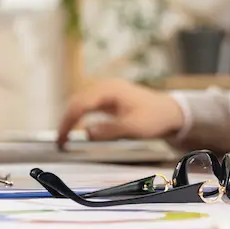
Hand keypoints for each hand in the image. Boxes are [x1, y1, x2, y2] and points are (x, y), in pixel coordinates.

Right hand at [56, 79, 183, 145]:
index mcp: (110, 90)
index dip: (68, 122)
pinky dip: (79, 115)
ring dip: (71, 117)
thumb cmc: (154, 117)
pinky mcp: (109, 97)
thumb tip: (86, 133)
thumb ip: (109, 130)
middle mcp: (105, 87)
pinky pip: (88, 104)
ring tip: (65, 136)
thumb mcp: (133, 127)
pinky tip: (77, 127)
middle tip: (60, 141)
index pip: (80, 104)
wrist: (169, 111)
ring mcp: (107, 91)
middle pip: (77, 101)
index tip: (61, 139)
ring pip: (81, 102)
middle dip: (66, 120)